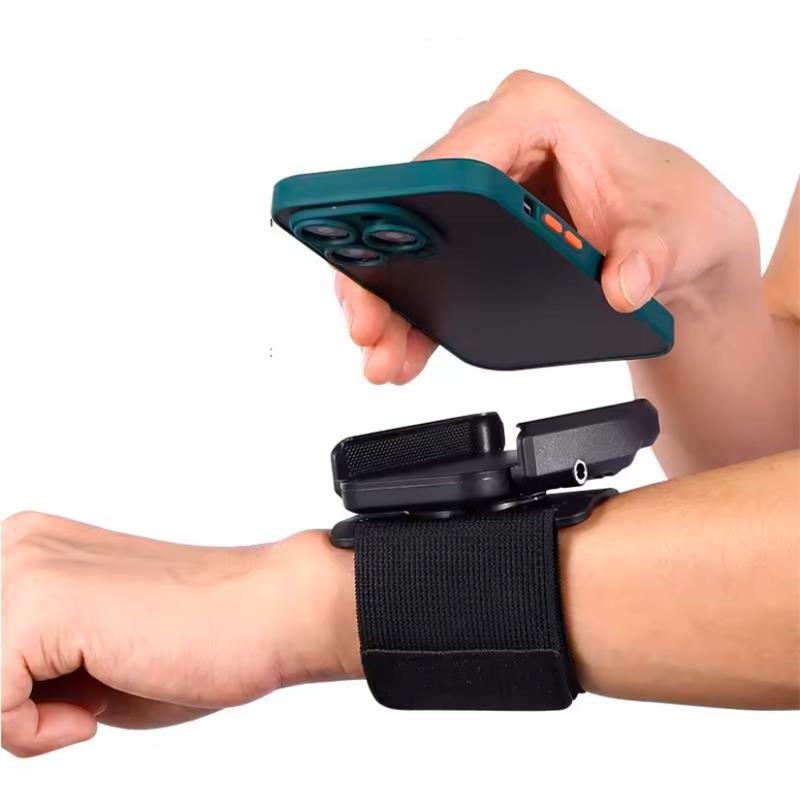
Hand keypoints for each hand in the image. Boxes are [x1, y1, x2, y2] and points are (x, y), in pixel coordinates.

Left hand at [1, 512, 359, 756]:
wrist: (268, 614)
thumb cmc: (196, 638)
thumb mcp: (82, 656)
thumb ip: (26, 664)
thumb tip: (0, 692)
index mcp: (29, 545)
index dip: (24, 688)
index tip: (78, 687)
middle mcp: (19, 543)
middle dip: (24, 699)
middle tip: (91, 689)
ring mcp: (26, 568)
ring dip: (33, 716)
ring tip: (101, 686)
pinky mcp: (41, 604)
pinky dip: (36, 733)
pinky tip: (97, 704)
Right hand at [335, 69, 758, 383]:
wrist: (673, 242)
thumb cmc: (669, 213)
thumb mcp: (676, 236)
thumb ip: (651, 257)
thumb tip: (621, 285)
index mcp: (535, 114)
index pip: (457, 155)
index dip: (414, 205)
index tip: (390, 255)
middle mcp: (494, 142)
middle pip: (414, 204)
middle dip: (382, 267)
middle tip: (368, 324)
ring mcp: (475, 186)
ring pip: (408, 241)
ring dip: (386, 300)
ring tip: (381, 355)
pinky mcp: (470, 226)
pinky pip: (424, 264)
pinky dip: (410, 309)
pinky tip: (403, 350)